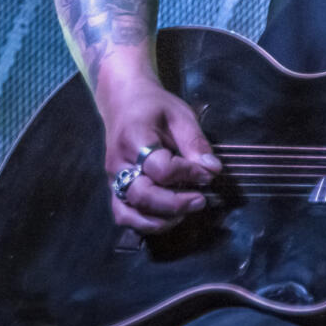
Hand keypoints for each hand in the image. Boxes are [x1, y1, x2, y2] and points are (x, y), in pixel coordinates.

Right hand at [100, 76, 219, 233]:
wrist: (123, 103)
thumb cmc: (155, 107)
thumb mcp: (180, 116)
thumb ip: (195, 143)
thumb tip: (213, 170)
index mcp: (135, 139)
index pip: (161, 168)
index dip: (188, 174)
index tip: (209, 173)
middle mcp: (119, 164)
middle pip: (143, 196)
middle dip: (175, 204)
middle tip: (201, 200)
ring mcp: (113, 179)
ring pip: (129, 213)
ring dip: (159, 220)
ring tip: (186, 213)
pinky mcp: (114, 189)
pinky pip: (123, 215)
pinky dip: (144, 223)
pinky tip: (169, 218)